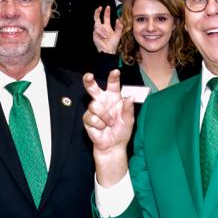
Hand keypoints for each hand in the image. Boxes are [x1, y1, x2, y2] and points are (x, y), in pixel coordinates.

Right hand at [83, 71, 134, 186]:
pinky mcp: (87, 119)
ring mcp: (93, 110)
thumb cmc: (122, 130)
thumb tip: (130, 97)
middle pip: (92, 88)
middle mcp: (102, 101)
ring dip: (104, 116)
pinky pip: (91, 117)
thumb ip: (128, 109)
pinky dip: (99, 124)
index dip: (113, 77)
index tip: (115, 72)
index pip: (113, 85)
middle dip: (89, 81)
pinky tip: (102, 128)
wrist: (113, 145)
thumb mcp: (129, 120)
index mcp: (113, 98)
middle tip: (88, 76)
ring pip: (94, 105)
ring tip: (109, 123)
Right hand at [92, 6, 122, 53]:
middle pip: (97, 17)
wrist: (109, 50)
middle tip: (100, 8)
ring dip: (102, 29)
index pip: (105, 17)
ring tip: (107, 35)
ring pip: (97, 24)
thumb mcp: (118, 34)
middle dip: (97, 12)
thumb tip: (118, 20)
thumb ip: (119, 27)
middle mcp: (101, 28)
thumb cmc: (113, 44)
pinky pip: (97, 30)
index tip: (108, 7)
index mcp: (107, 27)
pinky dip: (101, 33)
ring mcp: (97, 31)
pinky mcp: (94, 34)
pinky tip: (104, 36)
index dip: (106, 12)